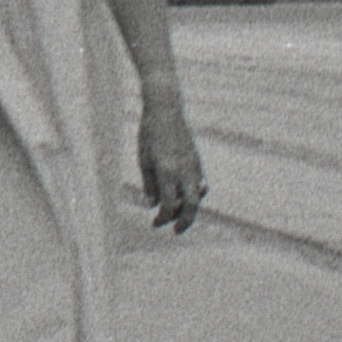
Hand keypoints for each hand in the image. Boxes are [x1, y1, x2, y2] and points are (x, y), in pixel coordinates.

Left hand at [138, 98, 204, 232]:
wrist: (166, 110)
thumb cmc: (149, 134)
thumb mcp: (143, 160)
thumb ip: (149, 184)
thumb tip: (152, 205)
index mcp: (167, 171)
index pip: (169, 204)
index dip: (163, 217)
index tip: (155, 223)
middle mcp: (184, 170)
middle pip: (192, 205)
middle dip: (185, 222)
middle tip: (175, 231)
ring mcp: (194, 165)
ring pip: (197, 196)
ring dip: (188, 208)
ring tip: (175, 214)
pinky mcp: (198, 161)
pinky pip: (198, 184)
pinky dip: (192, 195)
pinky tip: (181, 197)